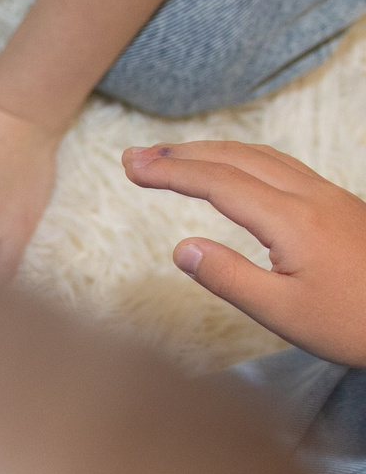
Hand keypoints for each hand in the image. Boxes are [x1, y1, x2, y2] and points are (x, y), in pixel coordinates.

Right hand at [123, 140, 365, 366]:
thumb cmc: (354, 323)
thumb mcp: (283, 313)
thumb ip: (228, 277)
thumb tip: (181, 246)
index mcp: (293, 221)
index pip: (219, 183)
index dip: (170, 172)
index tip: (130, 167)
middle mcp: (310, 198)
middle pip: (237, 158)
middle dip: (182, 152)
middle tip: (134, 155)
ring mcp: (328, 197)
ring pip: (261, 157)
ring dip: (212, 150)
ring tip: (171, 156)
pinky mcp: (338, 205)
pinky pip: (281, 166)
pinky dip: (242, 158)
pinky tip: (231, 170)